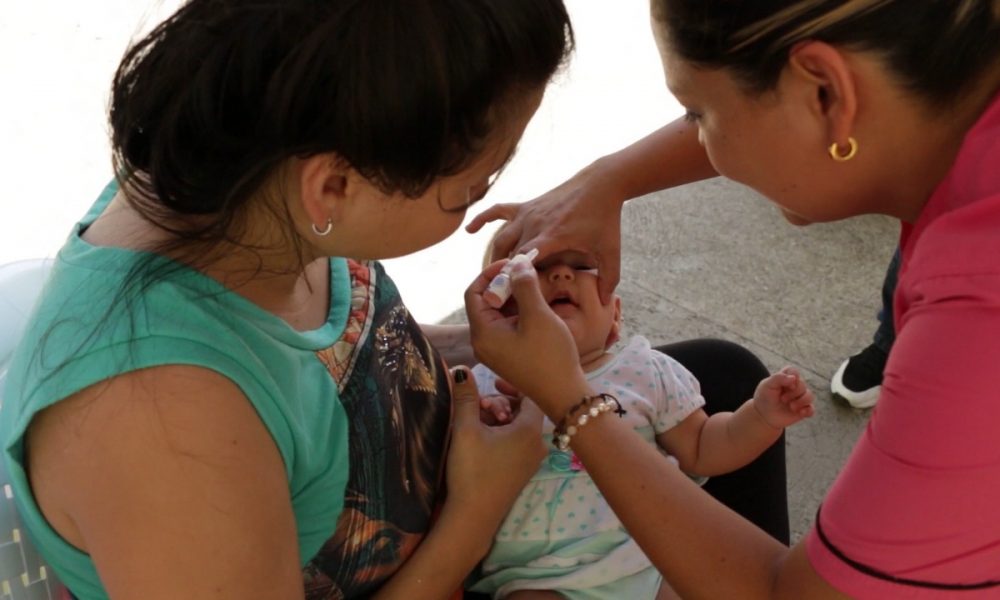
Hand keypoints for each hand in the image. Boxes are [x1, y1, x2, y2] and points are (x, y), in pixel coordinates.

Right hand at [444, 366, 546, 526]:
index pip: (531, 395)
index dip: (512, 385)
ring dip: (499, 419)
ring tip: (477, 422)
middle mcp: (539, 445)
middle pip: (525, 411)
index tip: (492, 384)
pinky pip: (518, 443)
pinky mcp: (523, 473)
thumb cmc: (471, 470)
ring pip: (520, 428)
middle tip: (480, 406)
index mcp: (531, 430)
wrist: (473, 517)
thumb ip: (465, 396)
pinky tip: (482, 440)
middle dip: (501, 403)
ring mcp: (532, 461)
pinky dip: (503, 434)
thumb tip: (462, 369)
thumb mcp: (465, 429)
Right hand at [465, 163, 625, 303]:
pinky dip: (483, 219)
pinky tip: (469, 230)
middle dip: (502, 273)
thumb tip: (603, 302)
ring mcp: (528, 213)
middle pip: (508, 253)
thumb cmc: (605, 218)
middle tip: (499, 295)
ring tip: (495, 274)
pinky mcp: (526, 205)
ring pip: (501, 238)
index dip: (513, 279)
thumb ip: (609, 278)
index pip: (524, 261)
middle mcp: (535, 224)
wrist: (601, 183)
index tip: (508, 297)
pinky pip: (498, 211)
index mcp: (552, 237)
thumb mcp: (611, 251)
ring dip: (495, 256)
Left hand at [465, 260, 591, 416]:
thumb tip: (516, 262)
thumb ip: (524, 285)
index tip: (513, 263)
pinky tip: (538, 305)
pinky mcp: (509, 354)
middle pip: (485, 302)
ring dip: (514, 296)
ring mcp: (496, 350)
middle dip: (505, 283)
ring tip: (536, 287)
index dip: (490, 273)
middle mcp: (483, 342)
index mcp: (482, 333)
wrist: (565, 395)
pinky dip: (519, 311)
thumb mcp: (538, 315)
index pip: (474, 292)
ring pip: (498, 313)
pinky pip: (508, 325)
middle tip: (528, 272)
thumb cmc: (550, 356)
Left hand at [752, 367, 815, 428]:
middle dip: (793, 393)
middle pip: (802, 385)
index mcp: (786, 378)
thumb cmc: (765, 398)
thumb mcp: (767, 386)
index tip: (785, 385)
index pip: (794, 371)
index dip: (792, 377)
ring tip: (791, 407)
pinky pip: (811, 409)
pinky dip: (807, 411)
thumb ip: (778, 378)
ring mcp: (800, 398)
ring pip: (809, 396)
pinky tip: (800, 413)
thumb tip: (794, 378)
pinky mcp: (803, 409)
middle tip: (782, 399)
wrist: (764, 415)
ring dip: (800, 402)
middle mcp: (795, 386)